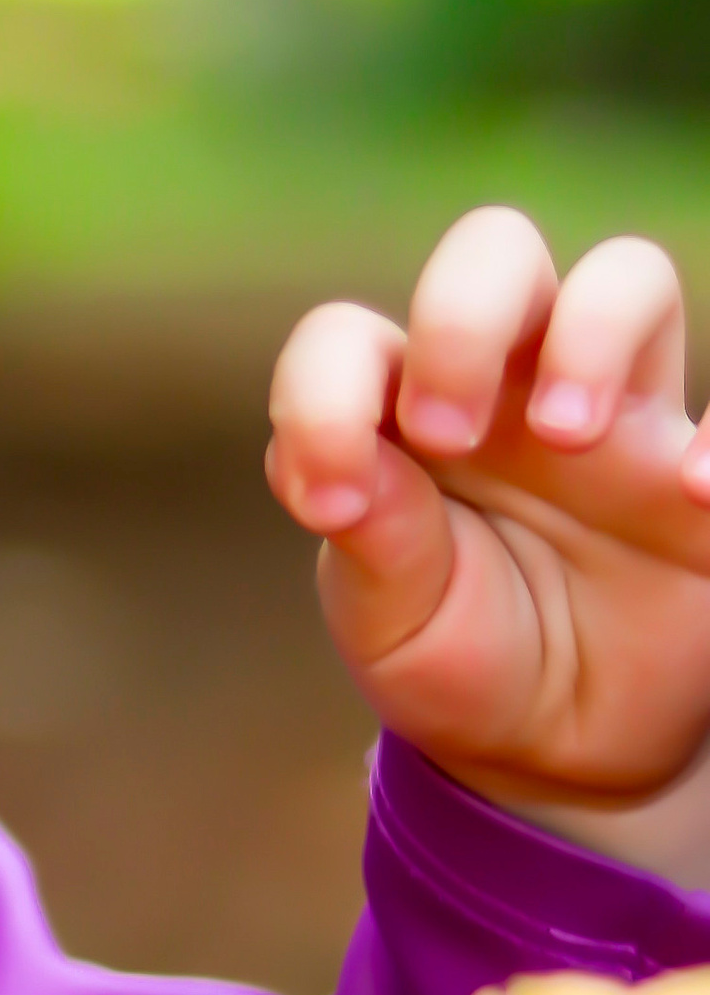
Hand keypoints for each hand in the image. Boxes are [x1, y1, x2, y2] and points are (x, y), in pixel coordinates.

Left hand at [267, 209, 709, 882]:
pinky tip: (693, 496)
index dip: (322, 395)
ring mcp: (613, 412)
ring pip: (628, 276)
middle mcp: (507, 386)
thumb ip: (374, 540)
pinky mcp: (693, 468)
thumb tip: (347, 470)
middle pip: (496, 250)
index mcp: (404, 414)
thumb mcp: (395, 621)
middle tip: (448, 434)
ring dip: (594, 332)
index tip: (328, 501)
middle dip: (464, 315)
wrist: (562, 743)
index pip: (349, 337)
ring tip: (569, 435)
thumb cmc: (461, 656)